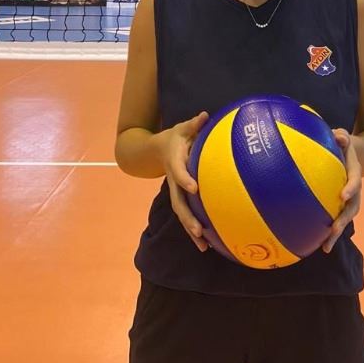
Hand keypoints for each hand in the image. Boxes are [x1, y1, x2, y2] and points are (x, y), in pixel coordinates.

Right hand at [163, 111, 209, 251]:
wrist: (156, 150)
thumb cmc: (175, 138)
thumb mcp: (182, 128)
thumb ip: (193, 124)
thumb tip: (204, 115)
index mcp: (174, 162)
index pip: (178, 172)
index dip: (185, 179)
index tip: (194, 188)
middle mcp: (174, 180)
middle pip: (178, 202)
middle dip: (187, 217)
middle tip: (199, 230)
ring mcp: (176, 191)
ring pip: (182, 213)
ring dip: (191, 230)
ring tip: (204, 247)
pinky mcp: (181, 197)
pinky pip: (187, 214)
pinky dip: (195, 230)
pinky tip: (207, 244)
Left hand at [323, 129, 361, 252]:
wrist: (349, 154)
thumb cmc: (340, 144)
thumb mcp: (342, 136)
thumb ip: (341, 136)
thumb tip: (339, 136)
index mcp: (354, 172)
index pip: (355, 181)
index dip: (350, 188)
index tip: (342, 196)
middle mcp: (353, 190)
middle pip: (352, 207)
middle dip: (344, 220)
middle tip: (335, 229)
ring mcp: (347, 200)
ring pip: (344, 218)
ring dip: (336, 233)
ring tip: (326, 247)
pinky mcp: (338, 206)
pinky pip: (334, 219)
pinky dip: (327, 232)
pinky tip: (315, 243)